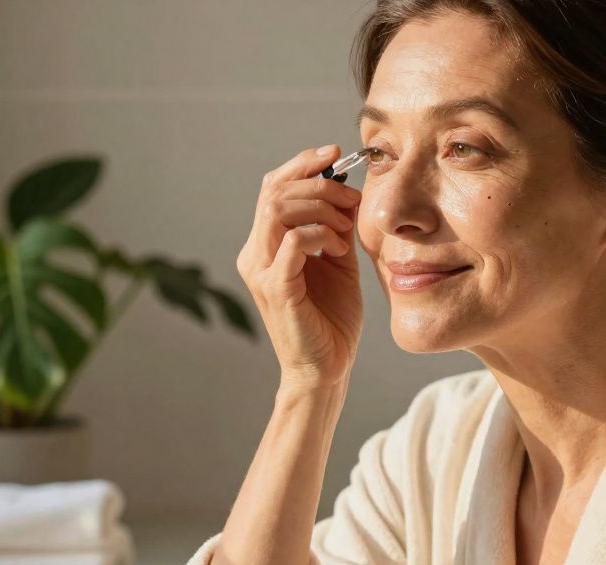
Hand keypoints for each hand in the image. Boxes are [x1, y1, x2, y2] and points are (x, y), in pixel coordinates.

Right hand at [236, 145, 363, 389]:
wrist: (327, 369)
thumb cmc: (331, 320)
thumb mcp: (338, 261)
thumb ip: (337, 226)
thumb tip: (348, 188)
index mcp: (266, 244)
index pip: (273, 187)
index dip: (301, 164)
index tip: (334, 153)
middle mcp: (255, 253)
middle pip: (274, 191)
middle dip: (319, 184)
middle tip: (350, 198)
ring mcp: (262, 271)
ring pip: (278, 210)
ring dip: (319, 207)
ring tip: (344, 228)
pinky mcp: (275, 289)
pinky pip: (292, 242)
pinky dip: (319, 234)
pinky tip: (337, 247)